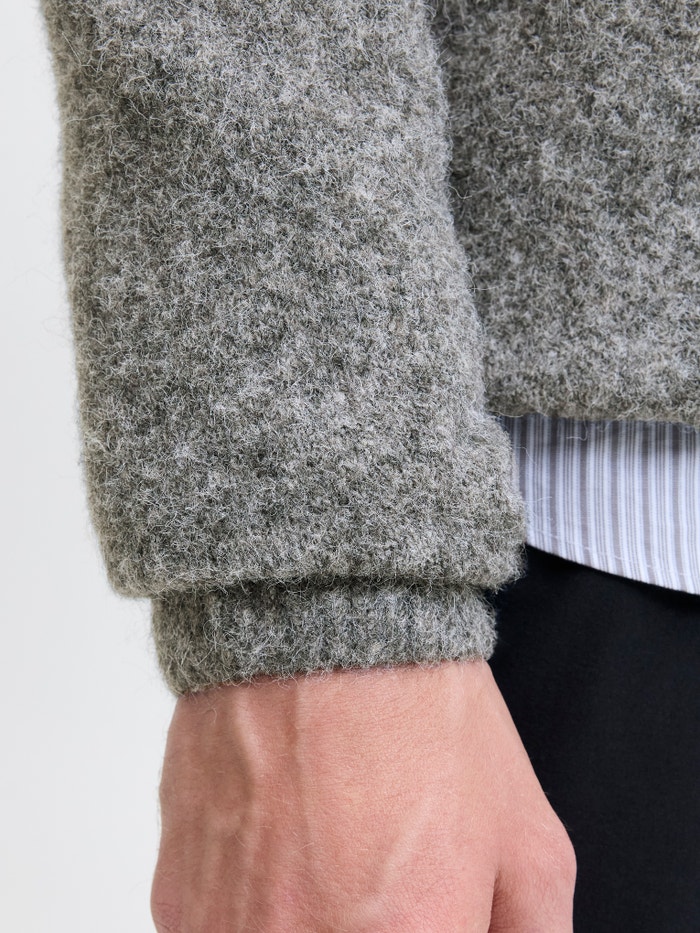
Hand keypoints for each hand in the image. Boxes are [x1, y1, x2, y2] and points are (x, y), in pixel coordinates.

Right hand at [151, 658, 575, 931]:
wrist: (320, 623)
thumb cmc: (421, 716)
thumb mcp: (528, 839)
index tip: (420, 925)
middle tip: (377, 904)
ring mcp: (225, 932)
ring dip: (305, 932)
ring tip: (330, 869)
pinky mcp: (177, 899)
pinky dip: (256, 928)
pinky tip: (283, 861)